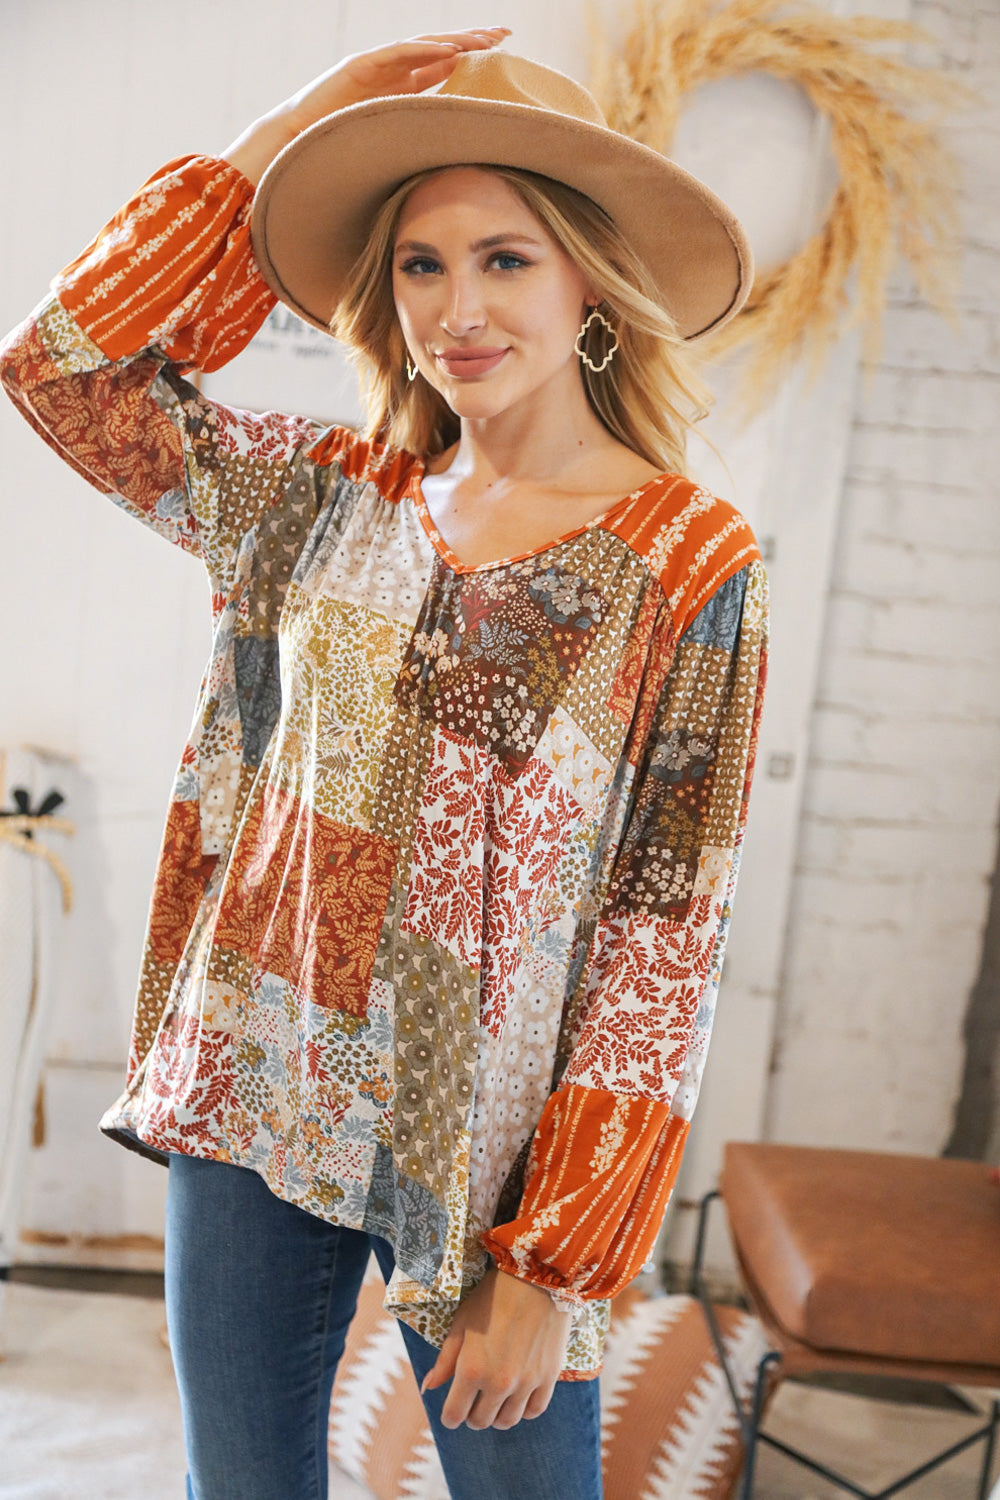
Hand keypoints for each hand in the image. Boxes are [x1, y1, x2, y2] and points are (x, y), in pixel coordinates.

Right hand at [222, 28, 510, 184]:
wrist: (295, 144)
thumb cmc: (338, 151)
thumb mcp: (388, 146)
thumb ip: (413, 140)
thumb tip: (446, 163)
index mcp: (398, 88)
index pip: (441, 68)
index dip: (470, 59)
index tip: (500, 56)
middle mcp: (390, 72)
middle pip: (438, 51)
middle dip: (471, 41)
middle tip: (503, 36)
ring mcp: (375, 65)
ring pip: (422, 47)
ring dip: (454, 41)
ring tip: (483, 40)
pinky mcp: (359, 65)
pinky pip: (397, 54)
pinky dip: (424, 51)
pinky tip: (449, 51)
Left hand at [420, 1265, 575, 1429]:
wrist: (537, 1278)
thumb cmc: (493, 1296)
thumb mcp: (462, 1323)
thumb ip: (445, 1360)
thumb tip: (427, 1388)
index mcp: (470, 1369)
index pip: (454, 1415)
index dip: (450, 1416)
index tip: (452, 1411)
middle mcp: (497, 1382)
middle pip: (481, 1421)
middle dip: (472, 1414)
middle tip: (474, 1400)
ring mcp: (525, 1382)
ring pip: (508, 1421)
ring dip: (498, 1414)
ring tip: (496, 1399)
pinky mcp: (549, 1377)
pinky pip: (535, 1410)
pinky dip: (524, 1408)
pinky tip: (519, 1395)